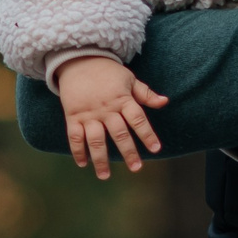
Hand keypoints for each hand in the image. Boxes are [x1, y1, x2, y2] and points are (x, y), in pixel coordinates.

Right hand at [59, 58, 168, 178]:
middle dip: (128, 152)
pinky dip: (77, 151)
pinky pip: (74, 136)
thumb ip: (146, 94)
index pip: (138, 119)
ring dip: (100, 159)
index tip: (156, 149)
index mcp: (122, 99)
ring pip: (95, 140)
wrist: (79, 61)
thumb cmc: (108, 73)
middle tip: (136, 168)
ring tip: (105, 175)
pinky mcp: (73, 116)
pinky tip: (83, 164)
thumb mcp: (130, 79)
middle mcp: (106, 109)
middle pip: (119, 133)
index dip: (147, 134)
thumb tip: (165, 102)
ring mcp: (88, 114)